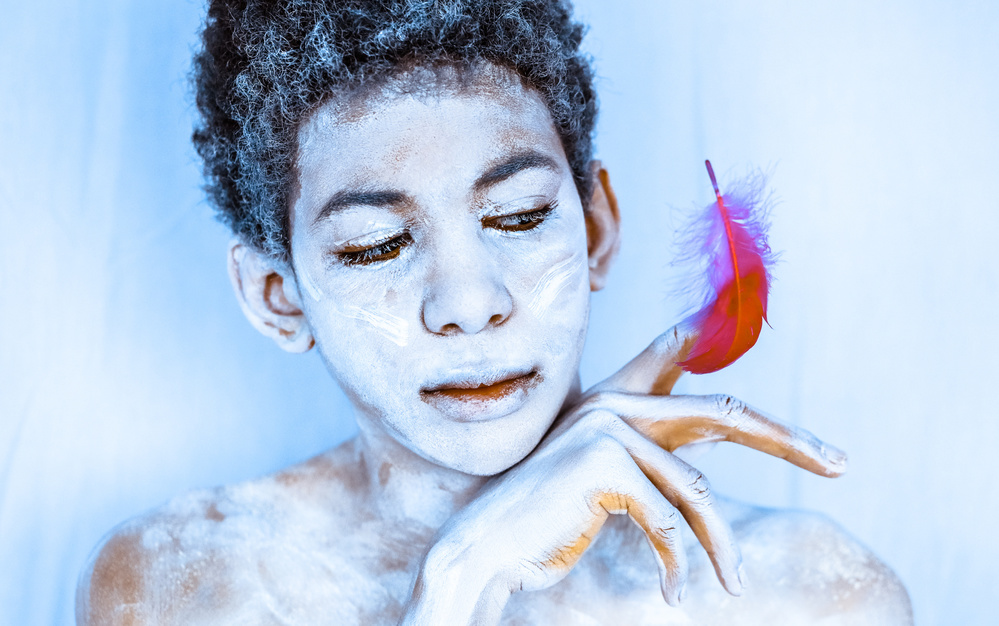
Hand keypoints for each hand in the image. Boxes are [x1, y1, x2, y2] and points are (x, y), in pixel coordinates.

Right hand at [400, 327, 846, 624]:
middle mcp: (616, 406)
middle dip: (789, 439)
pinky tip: (675, 592)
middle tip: (840, 462)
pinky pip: (666, 519)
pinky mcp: (603, 464)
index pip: (703, 396)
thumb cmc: (548, 522)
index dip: (753, 395)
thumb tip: (698, 474)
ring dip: (719, 546)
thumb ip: (651, 462)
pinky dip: (679, 561)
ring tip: (730, 585)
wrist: (487, 546)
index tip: (810, 418)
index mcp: (619, 406)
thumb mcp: (608, 486)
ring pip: (697, 490)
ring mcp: (608, 430)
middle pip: (723, 415)